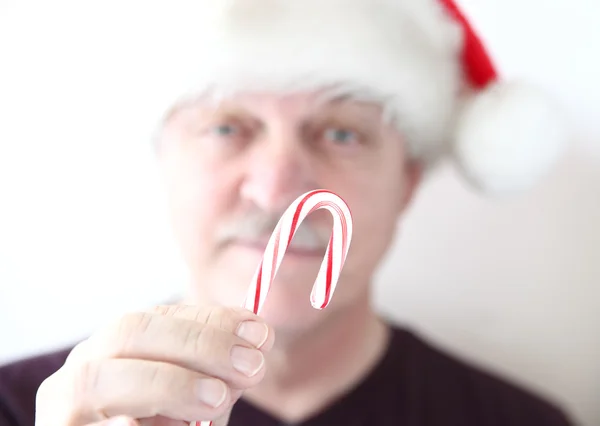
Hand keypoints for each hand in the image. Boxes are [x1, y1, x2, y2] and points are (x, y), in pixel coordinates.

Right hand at [35, 305, 273, 425]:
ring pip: (100, 379)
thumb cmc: (158, 424)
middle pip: (128, 333)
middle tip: (249, 366)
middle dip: (195, 343)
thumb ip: (218, 367)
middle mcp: (82, 369)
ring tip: (217, 398)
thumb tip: (260, 335)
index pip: (159, 319)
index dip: (212, 322)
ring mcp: (62, 408)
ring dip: (168, 382)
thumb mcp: (192, 393)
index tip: (260, 333)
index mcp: (113, 348)